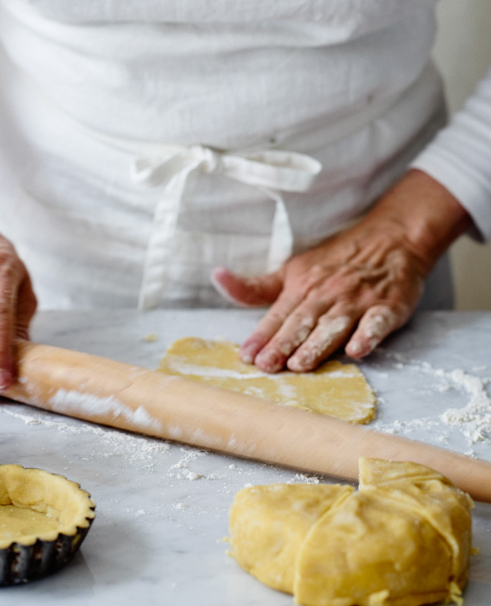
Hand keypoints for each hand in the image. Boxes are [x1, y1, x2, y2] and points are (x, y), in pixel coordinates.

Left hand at [211, 170, 470, 372]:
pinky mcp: (388, 307)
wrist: (389, 239)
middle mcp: (326, 294)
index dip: (262, 335)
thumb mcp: (291, 271)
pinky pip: (377, 322)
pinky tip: (358, 350)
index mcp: (301, 287)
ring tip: (300, 364)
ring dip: (317, 344)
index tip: (246, 355)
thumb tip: (217, 277)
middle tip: (266, 366)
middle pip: (302, 322)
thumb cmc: (334, 262)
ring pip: (334, 325)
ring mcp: (357, 301)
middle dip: (283, 344)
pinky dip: (368, 336)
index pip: (278, 315)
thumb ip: (257, 286)